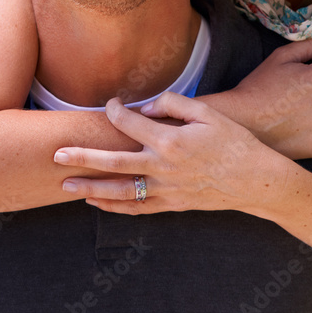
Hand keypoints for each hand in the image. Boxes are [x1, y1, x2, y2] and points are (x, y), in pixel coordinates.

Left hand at [53, 94, 282, 214]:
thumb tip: (144, 107)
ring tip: (65, 184)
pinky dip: (114, 207)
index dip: (114, 111)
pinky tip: (95, 202)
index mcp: (170, 140)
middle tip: (56, 155)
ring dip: (90, 187)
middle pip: (113, 162)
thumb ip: (173, 103)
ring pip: (119, 191)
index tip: (109, 105)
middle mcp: (163, 167)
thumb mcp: (208, 113)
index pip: (129, 124)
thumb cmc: (233, 142)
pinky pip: (137, 209)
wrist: (255, 180)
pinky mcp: (172, 205)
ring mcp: (166, 189)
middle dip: (82, 157)